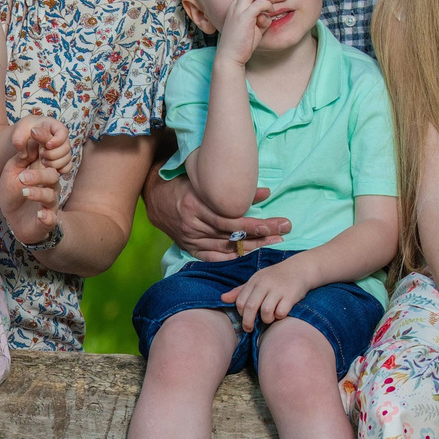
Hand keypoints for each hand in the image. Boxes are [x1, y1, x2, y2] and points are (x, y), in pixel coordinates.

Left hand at [0, 119, 68, 239]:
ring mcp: (49, 203)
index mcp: (41, 172)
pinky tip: (40, 215)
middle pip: (52, 176)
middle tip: (22, 177)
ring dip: (38, 194)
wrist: (12, 219)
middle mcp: (49, 186)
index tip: (35, 144)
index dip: (45, 152)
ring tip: (24, 192)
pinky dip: (47, 217)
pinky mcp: (47, 221)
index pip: (48, 158)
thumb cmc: (12, 193)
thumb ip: (20, 159)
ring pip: (51, 196)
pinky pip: (51, 219)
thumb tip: (30, 142)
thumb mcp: (11, 173)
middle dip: (39, 175)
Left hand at [10, 115, 72, 181]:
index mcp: (54, 126)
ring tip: (43, 161)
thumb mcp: (19, 131)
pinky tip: (49, 167)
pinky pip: (68, 166)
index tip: (47, 145)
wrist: (25, 136)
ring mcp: (62, 149)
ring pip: (67, 158)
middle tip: (41, 153)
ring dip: (55, 162)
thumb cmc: (24, 130)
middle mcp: (61, 138)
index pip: (63, 131)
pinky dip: (61, 169)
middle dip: (54, 153)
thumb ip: (18, 140)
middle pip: (67, 147)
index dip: (58, 140)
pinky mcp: (61, 159)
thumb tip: (24, 155)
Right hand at [151, 177, 291, 261]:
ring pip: (226, 248)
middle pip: (232, 235)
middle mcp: (193, 225)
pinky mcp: (189, 247)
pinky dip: (231, 259)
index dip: (251, 225)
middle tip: (283, 232)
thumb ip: (234, 188)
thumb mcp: (205, 180)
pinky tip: (249, 258)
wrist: (155, 197)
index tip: (271, 225)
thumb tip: (265, 193)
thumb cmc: (184, 184)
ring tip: (274, 243)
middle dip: (260, 235)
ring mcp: (190, 239)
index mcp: (195, 206)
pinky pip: (213, 257)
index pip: (229, 220)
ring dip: (252, 247)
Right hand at [212, 0, 284, 68]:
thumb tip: (270, 12)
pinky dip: (267, 6)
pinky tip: (270, 14)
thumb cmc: (243, 44)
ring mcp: (238, 11)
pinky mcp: (243, 18)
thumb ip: (263, 17)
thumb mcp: (256, 27)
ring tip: (274, 1)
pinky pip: (258, 4)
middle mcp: (236, 5)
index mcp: (237, 6)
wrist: (231, 57)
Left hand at [220, 257, 316, 330]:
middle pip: (250, 307)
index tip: (245, 318)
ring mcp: (278, 289)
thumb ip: (240, 290)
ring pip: (265, 311)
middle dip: (248, 322)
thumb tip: (223, 299)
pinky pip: (281, 312)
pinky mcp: (291, 295)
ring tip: (269, 318)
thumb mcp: (257, 280)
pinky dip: (279, 316)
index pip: (240, 301)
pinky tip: (280, 313)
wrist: (300, 268)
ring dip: (266, 319)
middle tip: (249, 328)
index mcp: (255, 281)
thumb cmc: (275, 277)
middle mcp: (265, 284)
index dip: (241, 313)